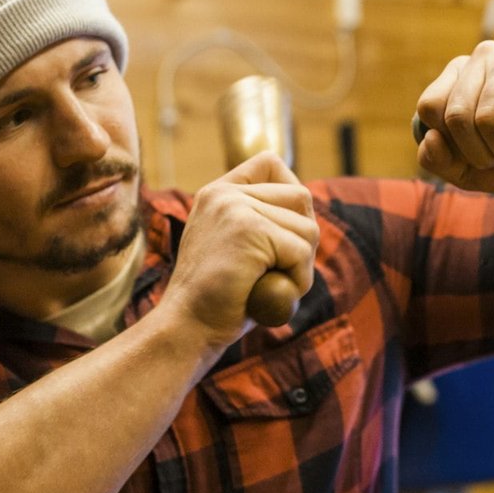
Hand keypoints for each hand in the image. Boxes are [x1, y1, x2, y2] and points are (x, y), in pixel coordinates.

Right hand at [164, 152, 317, 346]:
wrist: (186, 329)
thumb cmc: (216, 301)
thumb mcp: (234, 250)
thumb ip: (259, 224)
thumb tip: (306, 215)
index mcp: (217, 193)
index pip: (271, 164)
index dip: (291, 196)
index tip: (285, 232)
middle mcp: (224, 194)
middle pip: (300, 197)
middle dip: (303, 240)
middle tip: (279, 272)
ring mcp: (235, 209)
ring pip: (307, 228)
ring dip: (302, 267)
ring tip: (270, 287)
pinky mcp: (249, 231)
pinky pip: (300, 252)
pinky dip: (298, 280)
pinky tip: (269, 295)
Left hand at [414, 41, 493, 192]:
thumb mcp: (473, 172)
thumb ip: (439, 162)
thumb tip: (430, 138)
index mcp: (458, 78)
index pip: (430, 109)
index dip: (457, 146)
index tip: (485, 153)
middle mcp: (481, 59)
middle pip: (456, 116)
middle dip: (486, 153)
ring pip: (486, 118)